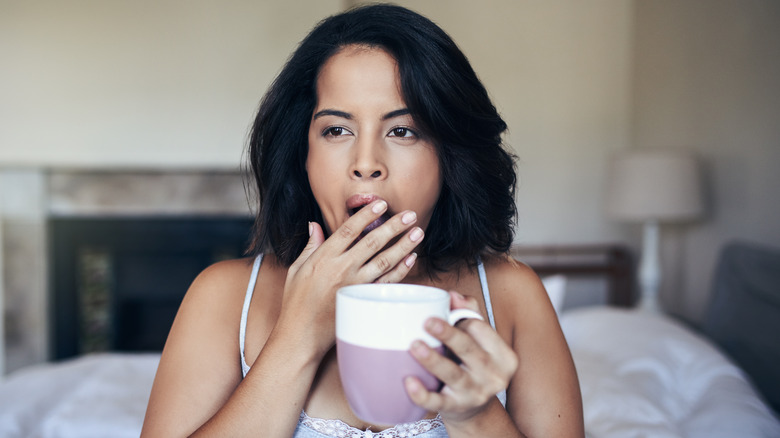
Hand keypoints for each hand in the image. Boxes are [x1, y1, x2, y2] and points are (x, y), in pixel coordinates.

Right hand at [274, 200, 423, 354]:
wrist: (301, 335)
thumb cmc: (296, 303)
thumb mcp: (296, 270)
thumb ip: (309, 246)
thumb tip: (314, 225)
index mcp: (324, 257)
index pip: (349, 229)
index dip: (367, 215)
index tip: (381, 204)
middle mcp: (341, 268)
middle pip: (372, 241)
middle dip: (394, 226)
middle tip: (411, 215)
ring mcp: (354, 285)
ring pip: (384, 261)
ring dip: (403, 246)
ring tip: (418, 233)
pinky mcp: (363, 301)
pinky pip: (386, 283)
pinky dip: (400, 271)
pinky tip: (411, 259)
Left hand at [405, 292, 517, 423]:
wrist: (475, 411)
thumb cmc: (474, 366)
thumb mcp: (480, 342)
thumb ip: (469, 315)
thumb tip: (452, 295)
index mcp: (503, 356)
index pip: (481, 331)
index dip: (461, 320)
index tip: (442, 314)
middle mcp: (494, 376)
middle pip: (469, 350)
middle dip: (449, 335)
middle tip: (428, 322)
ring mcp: (475, 394)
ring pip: (453, 375)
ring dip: (433, 360)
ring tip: (414, 345)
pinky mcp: (456, 409)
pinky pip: (438, 402)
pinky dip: (422, 394)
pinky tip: (409, 382)